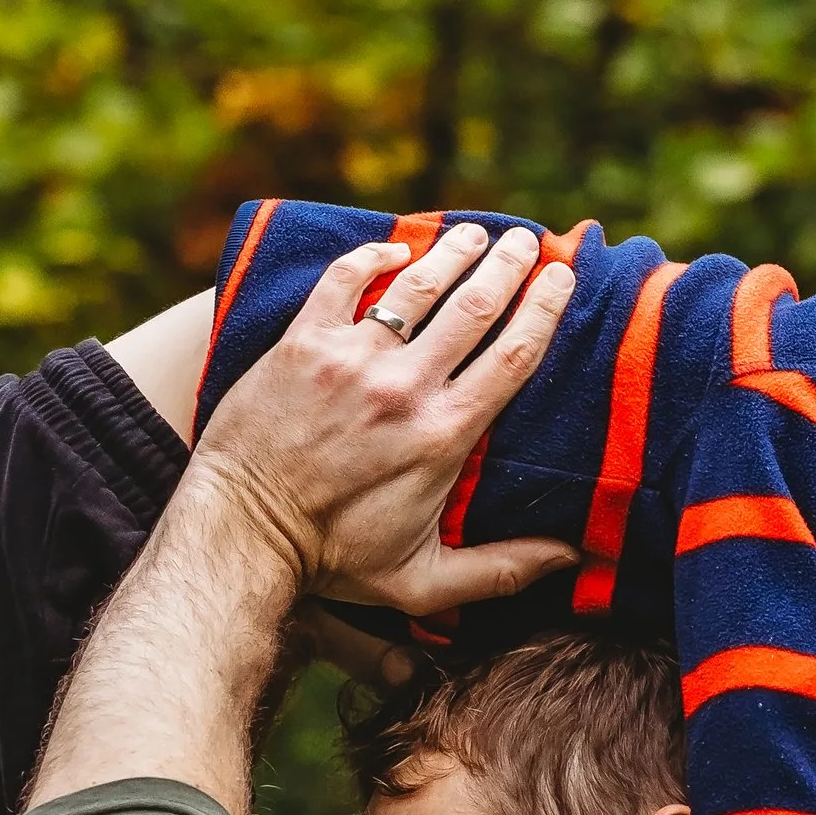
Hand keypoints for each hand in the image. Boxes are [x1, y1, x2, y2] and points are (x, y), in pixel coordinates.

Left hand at [192, 221, 578, 621]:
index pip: (514, 354)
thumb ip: (503, 568)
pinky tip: (395, 249)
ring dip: (454, 252)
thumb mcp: (424, 580)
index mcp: (445, 434)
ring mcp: (351, 358)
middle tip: (529, 240)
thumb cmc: (333, 559)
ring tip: (477, 234)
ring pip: (417, 286)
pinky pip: (344, 279)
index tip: (562, 277)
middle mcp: (405, 387)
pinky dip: (374, 256)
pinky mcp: (303, 342)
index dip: (545, 308)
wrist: (242, 533)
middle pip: (475, 305)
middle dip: (510, 265)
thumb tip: (573, 557)